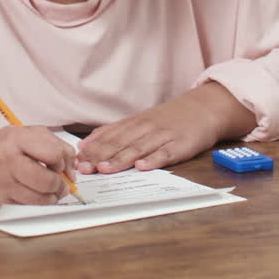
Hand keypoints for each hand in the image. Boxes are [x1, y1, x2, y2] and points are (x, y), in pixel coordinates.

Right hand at [0, 126, 76, 211]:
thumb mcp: (18, 133)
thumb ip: (48, 142)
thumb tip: (71, 162)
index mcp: (14, 139)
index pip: (54, 153)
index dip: (65, 161)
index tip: (64, 164)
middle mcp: (6, 161)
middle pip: (48, 180)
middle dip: (61, 185)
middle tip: (61, 184)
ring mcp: (0, 184)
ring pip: (40, 199)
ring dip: (51, 198)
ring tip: (50, 192)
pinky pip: (26, 209)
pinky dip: (36, 205)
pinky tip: (33, 197)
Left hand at [75, 82, 255, 173]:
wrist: (203, 109)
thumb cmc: (169, 118)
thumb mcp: (140, 120)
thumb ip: (114, 132)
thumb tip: (85, 144)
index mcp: (134, 123)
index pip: (109, 136)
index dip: (92, 149)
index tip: (76, 160)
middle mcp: (145, 128)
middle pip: (120, 144)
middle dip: (100, 156)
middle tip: (84, 168)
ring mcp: (163, 136)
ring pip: (138, 149)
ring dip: (120, 159)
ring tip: (106, 169)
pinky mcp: (180, 145)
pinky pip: (165, 154)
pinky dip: (153, 160)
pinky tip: (142, 167)